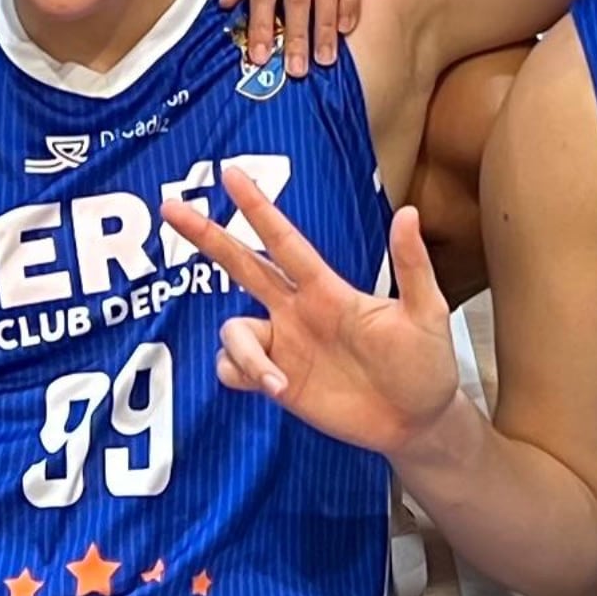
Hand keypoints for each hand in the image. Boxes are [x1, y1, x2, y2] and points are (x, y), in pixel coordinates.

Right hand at [160, 167, 463, 463]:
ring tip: (276, 381)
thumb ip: (412, 267)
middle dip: (205, 236)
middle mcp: (296, 311)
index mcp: (326, 290)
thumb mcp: (427, 313)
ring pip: (233, 332)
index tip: (229, 174)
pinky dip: (243, 375)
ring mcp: (284, 346)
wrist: (418, 422)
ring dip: (244, 354)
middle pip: (240, 265)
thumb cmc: (425, 363)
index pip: (283, 241)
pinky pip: (234, 369)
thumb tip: (408, 211)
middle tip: (169, 206)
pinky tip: (274, 388)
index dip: (256, 208)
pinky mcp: (278, 383)